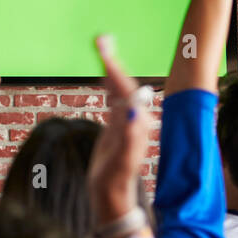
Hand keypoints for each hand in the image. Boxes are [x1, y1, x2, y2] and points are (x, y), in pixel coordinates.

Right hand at [87, 36, 150, 226]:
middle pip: (123, 85)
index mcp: (136, 124)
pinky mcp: (116, 128)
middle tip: (101, 41)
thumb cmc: (115, 182)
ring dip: (110, 70)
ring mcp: (124, 123)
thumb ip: (129, 138)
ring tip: (102, 50)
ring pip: (117, 90)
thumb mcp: (122, 163)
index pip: (126, 90)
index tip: (104, 52)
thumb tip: (132, 113)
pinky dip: (107, 86)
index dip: (115, 70)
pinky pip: (112, 100)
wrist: (111, 197)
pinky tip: (103, 78)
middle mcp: (133, 120)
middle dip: (112, 63)